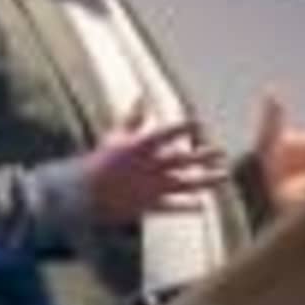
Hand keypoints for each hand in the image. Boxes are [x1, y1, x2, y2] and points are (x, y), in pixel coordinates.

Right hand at [77, 113, 225, 224]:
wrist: (80, 195)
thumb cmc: (97, 163)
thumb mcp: (115, 137)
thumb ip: (133, 119)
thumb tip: (142, 97)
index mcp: (139, 147)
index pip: (167, 133)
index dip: (183, 127)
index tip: (198, 123)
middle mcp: (148, 167)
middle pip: (183, 159)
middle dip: (204, 155)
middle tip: (221, 152)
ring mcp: (149, 188)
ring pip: (185, 183)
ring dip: (206, 180)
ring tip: (224, 176)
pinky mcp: (147, 206)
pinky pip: (171, 207)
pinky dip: (187, 206)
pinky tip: (202, 205)